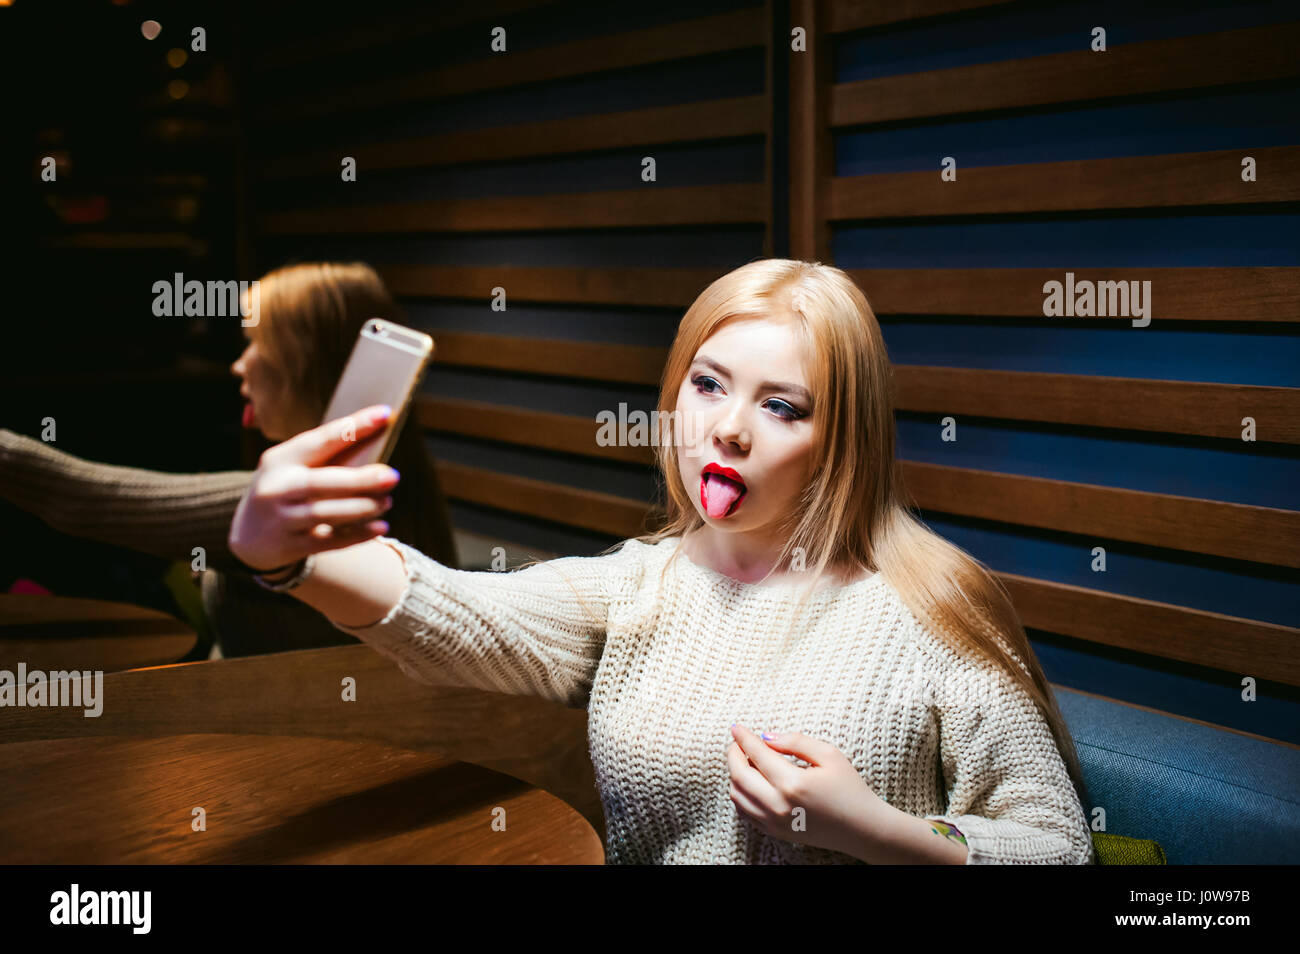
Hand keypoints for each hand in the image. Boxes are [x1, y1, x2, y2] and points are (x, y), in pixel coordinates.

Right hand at [228, 404, 401, 571]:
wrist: (249, 536)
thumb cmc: (283, 490)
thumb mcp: (291, 467)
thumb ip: (325, 457)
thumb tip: (377, 438)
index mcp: (280, 459)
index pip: (319, 440)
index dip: (353, 427)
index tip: (384, 415)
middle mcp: (277, 488)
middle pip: (320, 482)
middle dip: (359, 479)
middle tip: (392, 476)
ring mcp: (282, 519)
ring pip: (324, 513)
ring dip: (361, 508)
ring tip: (387, 501)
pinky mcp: (291, 546)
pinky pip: (329, 541)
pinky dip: (357, 535)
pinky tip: (380, 526)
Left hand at [727, 724, 886, 856]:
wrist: (862, 829)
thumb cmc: (849, 789)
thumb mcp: (829, 755)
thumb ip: (796, 741)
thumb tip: (766, 736)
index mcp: (793, 783)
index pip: (757, 754)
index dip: (744, 738)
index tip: (736, 727)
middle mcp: (778, 805)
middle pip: (739, 776)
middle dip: (733, 755)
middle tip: (738, 743)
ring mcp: (775, 822)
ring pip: (737, 796)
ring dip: (735, 775)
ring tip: (746, 761)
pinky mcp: (776, 832)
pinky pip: (745, 812)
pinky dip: (740, 795)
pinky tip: (750, 783)